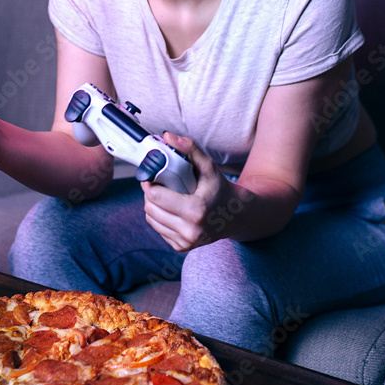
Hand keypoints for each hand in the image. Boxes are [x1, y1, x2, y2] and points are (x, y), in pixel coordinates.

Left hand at [141, 132, 240, 251]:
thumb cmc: (221, 189)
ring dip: (152, 205)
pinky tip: (170, 208)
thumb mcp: (208, 166)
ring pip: (151, 219)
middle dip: (150, 193)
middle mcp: (190, 230)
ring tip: (164, 194)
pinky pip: (158, 228)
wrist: (236, 216)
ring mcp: (185, 242)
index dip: (148, 183)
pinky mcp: (181, 248)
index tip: (150, 174)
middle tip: (156, 182)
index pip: (155, 197)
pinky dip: (159, 217)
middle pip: (150, 208)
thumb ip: (189, 149)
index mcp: (195, 211)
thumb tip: (167, 137)